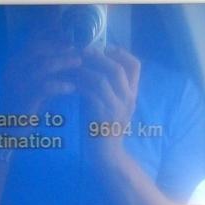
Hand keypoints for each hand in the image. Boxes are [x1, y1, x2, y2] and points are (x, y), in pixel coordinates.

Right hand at [2, 37, 80, 116]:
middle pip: (39, 48)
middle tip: (78, 49)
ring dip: (64, 62)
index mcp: (15, 63)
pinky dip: (61, 85)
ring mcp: (17, 83)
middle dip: (61, 46)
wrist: (8, 132)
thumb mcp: (31, 84)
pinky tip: (71, 88)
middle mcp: (13, 69)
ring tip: (79, 63)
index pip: (34, 40)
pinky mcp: (24, 98)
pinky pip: (45, 87)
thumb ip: (43, 70)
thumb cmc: (24, 108)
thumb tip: (66, 56)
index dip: (53, 35)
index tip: (71, 37)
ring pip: (44, 65)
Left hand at [78, 45, 140, 161]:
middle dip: (99, 57)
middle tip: (82, 51)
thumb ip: (108, 88)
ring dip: (86, 69)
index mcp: (131, 95)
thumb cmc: (103, 130)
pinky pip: (91, 93)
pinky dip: (79, 84)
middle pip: (118, 68)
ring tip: (72, 65)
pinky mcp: (102, 116)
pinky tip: (69, 83)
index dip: (121, 53)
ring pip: (103, 79)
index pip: (135, 66)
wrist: (106, 157)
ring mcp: (116, 108)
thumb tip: (92, 67)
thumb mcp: (111, 106)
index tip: (105, 48)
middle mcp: (128, 99)